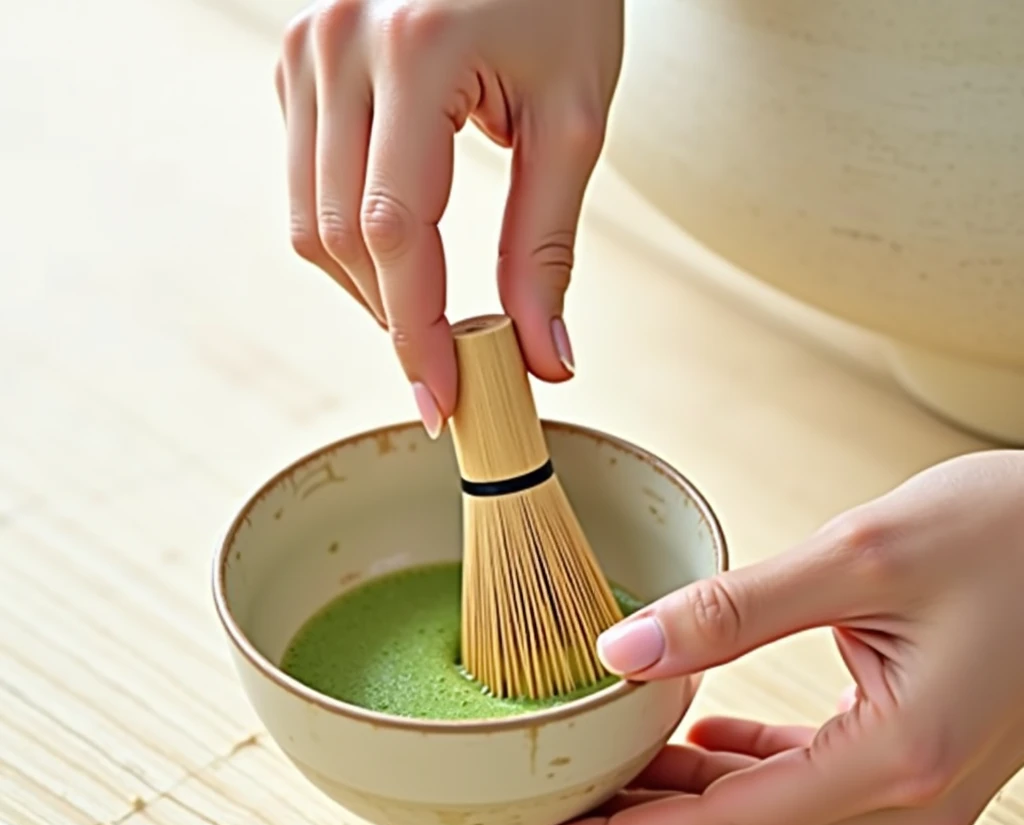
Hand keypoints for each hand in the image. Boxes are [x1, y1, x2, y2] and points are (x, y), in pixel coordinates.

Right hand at [274, 0, 623, 435]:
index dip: (416, 334)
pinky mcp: (294, 65)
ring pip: (309, 223)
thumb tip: (545, 359)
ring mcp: (303, 50)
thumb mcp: (574, 120)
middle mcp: (337, 46)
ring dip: (368, 288)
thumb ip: (548, 246)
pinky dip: (348, 239)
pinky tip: (398, 246)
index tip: (440, 404)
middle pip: (341, 238)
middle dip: (396, 319)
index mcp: (415, 51)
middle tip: (450, 369)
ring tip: (427, 312)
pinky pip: (305, 186)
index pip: (394, 230)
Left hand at [518, 449, 1023, 824]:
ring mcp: (919, 785)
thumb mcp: (860, 556)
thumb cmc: (1012, 535)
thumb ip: (734, 611)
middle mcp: (910, 797)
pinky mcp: (918, 755)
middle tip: (554, 809)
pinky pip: (810, 781)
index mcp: (896, 760)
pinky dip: (744, 765)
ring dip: (687, 793)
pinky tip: (699, 737)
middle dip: (640, 824)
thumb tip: (623, 652)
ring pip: (771, 811)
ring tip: (609, 765)